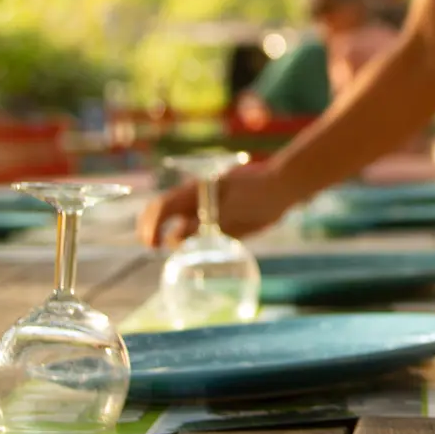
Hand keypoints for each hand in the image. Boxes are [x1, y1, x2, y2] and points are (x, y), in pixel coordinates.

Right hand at [137, 160, 293, 247]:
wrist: (284, 186)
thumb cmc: (261, 195)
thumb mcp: (234, 212)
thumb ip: (206, 222)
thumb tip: (175, 236)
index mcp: (197, 191)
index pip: (162, 206)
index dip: (151, 226)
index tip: (152, 245)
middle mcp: (197, 195)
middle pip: (161, 208)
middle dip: (150, 227)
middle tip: (151, 247)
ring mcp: (205, 202)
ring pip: (175, 215)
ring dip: (164, 230)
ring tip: (164, 248)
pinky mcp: (215, 211)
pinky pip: (193, 223)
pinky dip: (183, 234)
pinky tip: (187, 247)